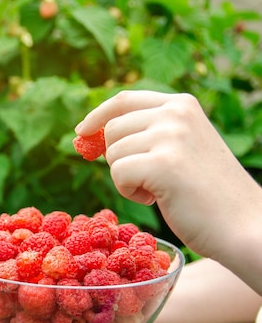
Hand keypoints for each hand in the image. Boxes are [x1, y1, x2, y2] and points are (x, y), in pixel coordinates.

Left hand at [75, 91, 261, 264]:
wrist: (241, 222)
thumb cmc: (207, 192)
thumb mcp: (180, 147)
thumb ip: (148, 133)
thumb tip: (92, 135)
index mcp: (181, 104)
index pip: (124, 100)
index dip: (97, 116)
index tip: (81, 132)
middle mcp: (176, 113)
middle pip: (112, 130)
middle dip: (118, 159)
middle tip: (146, 179)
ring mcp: (171, 136)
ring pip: (112, 154)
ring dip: (126, 178)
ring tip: (158, 189)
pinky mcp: (163, 163)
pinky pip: (118, 174)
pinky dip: (129, 193)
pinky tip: (156, 198)